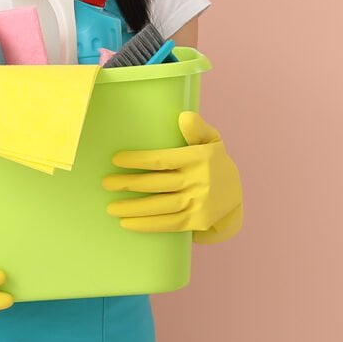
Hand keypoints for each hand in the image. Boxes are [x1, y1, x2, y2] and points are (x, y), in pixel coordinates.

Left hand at [104, 111, 244, 242]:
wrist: (236, 198)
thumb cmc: (215, 164)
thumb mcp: (213, 142)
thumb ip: (198, 129)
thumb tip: (184, 116)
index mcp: (200, 158)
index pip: (163, 159)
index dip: (138, 160)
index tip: (116, 160)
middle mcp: (200, 180)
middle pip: (157, 183)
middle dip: (128, 184)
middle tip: (106, 184)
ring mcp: (199, 203)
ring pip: (160, 206)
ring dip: (133, 208)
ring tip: (111, 207)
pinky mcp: (198, 221)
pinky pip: (168, 224)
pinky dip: (147, 225)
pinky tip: (127, 223)